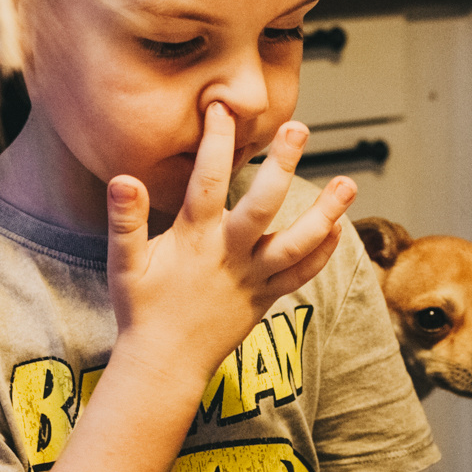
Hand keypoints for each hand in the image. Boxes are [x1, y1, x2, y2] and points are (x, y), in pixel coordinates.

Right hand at [105, 103, 351, 386]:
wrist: (164, 365)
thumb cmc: (141, 311)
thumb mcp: (123, 264)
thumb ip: (124, 219)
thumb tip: (122, 178)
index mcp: (194, 238)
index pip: (207, 179)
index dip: (215, 140)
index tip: (222, 107)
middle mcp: (229, 254)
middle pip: (263, 203)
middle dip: (282, 164)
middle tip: (299, 129)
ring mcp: (252, 277)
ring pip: (297, 242)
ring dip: (325, 212)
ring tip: (348, 184)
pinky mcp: (265, 297)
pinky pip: (300, 275)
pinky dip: (322, 253)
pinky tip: (337, 230)